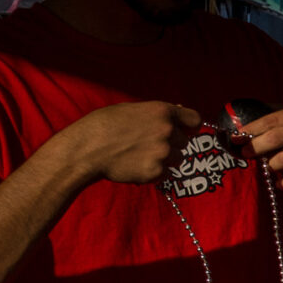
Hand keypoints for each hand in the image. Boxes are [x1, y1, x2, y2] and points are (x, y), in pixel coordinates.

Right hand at [63, 101, 201, 186]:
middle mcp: (166, 130)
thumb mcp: (131, 109)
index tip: (185, 131)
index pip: (195, 120)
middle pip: (185, 142)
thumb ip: (157, 113)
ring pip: (177, 158)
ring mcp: (163, 152)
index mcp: (161, 111)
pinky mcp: (156, 171)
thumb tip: (181, 112)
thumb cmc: (104, 125)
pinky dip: (155, 171)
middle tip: (148, 144)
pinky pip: (166, 173)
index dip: (190, 127)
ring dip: (165, 158)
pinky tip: (136, 164)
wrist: (86, 149)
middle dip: (172, 143)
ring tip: (140, 154)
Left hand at [242, 103, 282, 191]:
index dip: (248, 130)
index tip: (234, 136)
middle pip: (272, 141)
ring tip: (270, 166)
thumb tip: (251, 109)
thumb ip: (282, 110)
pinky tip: (282, 183)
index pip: (268, 120)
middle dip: (253, 149)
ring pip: (282, 161)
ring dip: (271, 166)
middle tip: (244, 153)